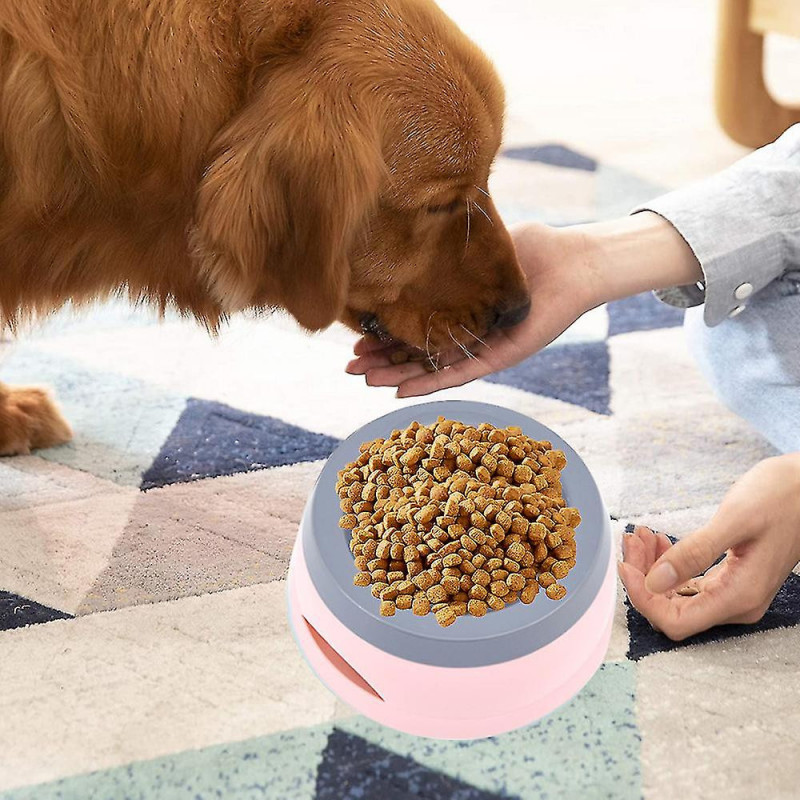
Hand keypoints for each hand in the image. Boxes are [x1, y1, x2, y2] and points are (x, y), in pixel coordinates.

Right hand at [346, 221, 600, 396]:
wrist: (573, 263)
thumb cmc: (533, 250)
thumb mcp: (481, 247)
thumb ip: (452, 249)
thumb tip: (415, 232)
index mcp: (460, 311)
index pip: (416, 327)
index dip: (385, 334)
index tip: (356, 336)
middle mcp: (468, 335)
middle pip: (418, 353)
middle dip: (382, 360)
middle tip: (349, 366)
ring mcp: (483, 349)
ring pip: (433, 368)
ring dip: (397, 376)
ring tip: (365, 380)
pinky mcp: (500, 357)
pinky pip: (460, 374)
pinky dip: (430, 382)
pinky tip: (401, 390)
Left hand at [619, 454, 799, 640]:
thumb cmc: (782, 497)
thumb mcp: (734, 520)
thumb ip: (695, 553)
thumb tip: (654, 582)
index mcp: (738, 597)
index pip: (675, 621)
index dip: (643, 599)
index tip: (625, 566)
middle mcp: (736, 603)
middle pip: (672, 608)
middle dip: (644, 576)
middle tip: (631, 540)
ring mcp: (734, 592)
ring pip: (678, 594)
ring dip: (653, 567)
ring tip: (642, 534)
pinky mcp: (732, 577)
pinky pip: (690, 581)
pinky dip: (670, 563)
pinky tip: (660, 541)